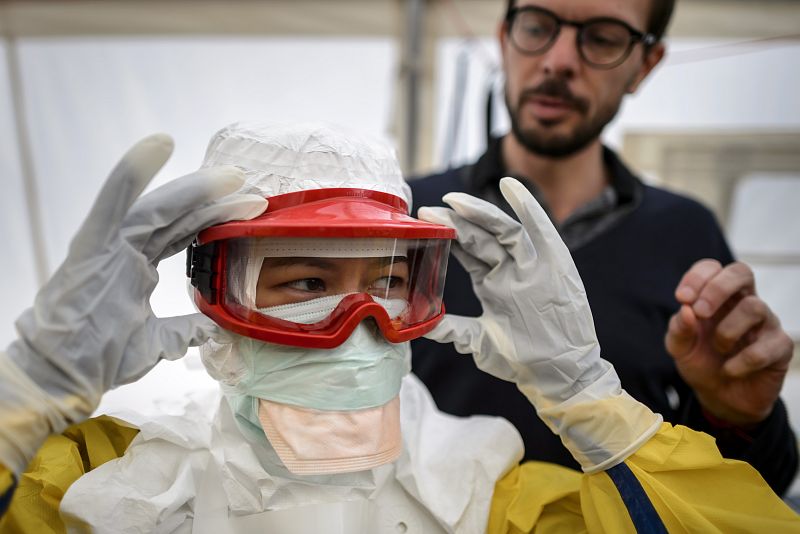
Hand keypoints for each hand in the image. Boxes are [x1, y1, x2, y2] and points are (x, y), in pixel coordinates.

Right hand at [0, 134, 266, 473]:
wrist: (61, 379)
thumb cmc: (98, 359)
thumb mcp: (156, 343)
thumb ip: (182, 329)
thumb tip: (209, 328)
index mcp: (137, 268)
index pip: (184, 235)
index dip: (215, 218)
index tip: (249, 206)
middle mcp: (125, 251)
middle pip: (177, 216)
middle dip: (214, 199)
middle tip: (250, 184)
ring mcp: (108, 247)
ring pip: (156, 207)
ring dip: (194, 188)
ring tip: (230, 174)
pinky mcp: (90, 247)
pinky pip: (112, 204)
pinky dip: (132, 172)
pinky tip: (158, 144)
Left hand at [418, 177, 660, 471]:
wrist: (561, 375)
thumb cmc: (521, 361)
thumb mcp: (478, 343)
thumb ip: (451, 330)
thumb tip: (417, 326)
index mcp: (494, 283)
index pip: (468, 251)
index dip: (448, 236)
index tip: (424, 222)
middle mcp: (512, 270)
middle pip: (481, 237)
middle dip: (455, 222)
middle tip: (429, 210)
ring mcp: (533, 266)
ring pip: (504, 231)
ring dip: (480, 213)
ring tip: (455, 200)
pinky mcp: (555, 264)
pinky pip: (541, 230)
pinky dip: (527, 206)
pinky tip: (510, 185)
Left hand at [666, 259, 792, 425]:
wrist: (720, 397)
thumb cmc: (701, 362)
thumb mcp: (680, 348)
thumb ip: (678, 329)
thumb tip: (686, 311)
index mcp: (717, 297)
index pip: (713, 267)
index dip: (698, 276)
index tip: (682, 298)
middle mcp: (744, 302)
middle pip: (741, 271)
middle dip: (717, 288)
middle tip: (700, 312)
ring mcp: (765, 323)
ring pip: (754, 307)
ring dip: (727, 330)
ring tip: (719, 348)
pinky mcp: (780, 347)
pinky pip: (767, 346)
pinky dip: (742, 361)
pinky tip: (730, 370)